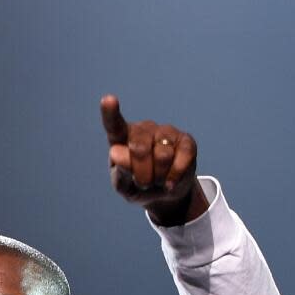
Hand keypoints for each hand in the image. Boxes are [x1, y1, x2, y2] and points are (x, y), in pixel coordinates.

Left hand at [99, 94, 206, 224]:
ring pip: (162, 156)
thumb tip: (116, 152)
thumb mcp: (125, 187)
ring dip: (159, 178)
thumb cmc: (138, 186)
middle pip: (140, 149)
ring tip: (157, 180)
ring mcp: (166, 132)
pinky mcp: (186, 141)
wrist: (165, 193)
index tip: (108, 100)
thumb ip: (119, 172)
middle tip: (143, 184)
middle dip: (142, 175)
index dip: (110, 113)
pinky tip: (170, 182)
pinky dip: (175, 177)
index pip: (114, 125)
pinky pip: (182, 159)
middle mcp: (144, 129)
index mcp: (122, 138)